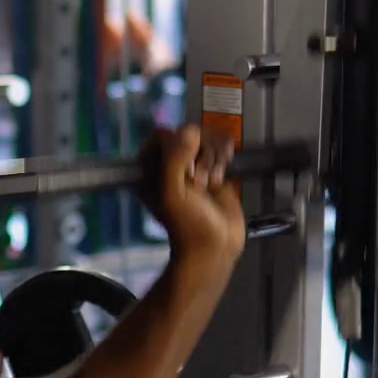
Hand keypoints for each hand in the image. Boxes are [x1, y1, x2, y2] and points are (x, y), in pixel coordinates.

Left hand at [141, 125, 246, 279]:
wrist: (216, 246)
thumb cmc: (189, 224)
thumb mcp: (173, 193)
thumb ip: (175, 159)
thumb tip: (188, 131)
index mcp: (151, 170)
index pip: (160, 137)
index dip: (176, 142)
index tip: (186, 159)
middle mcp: (171, 166)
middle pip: (185, 135)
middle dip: (197, 151)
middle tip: (200, 178)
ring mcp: (193, 167)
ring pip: (204, 140)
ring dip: (212, 154)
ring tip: (212, 179)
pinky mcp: (214, 170)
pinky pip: (219, 149)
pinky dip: (224, 151)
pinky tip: (226, 162)